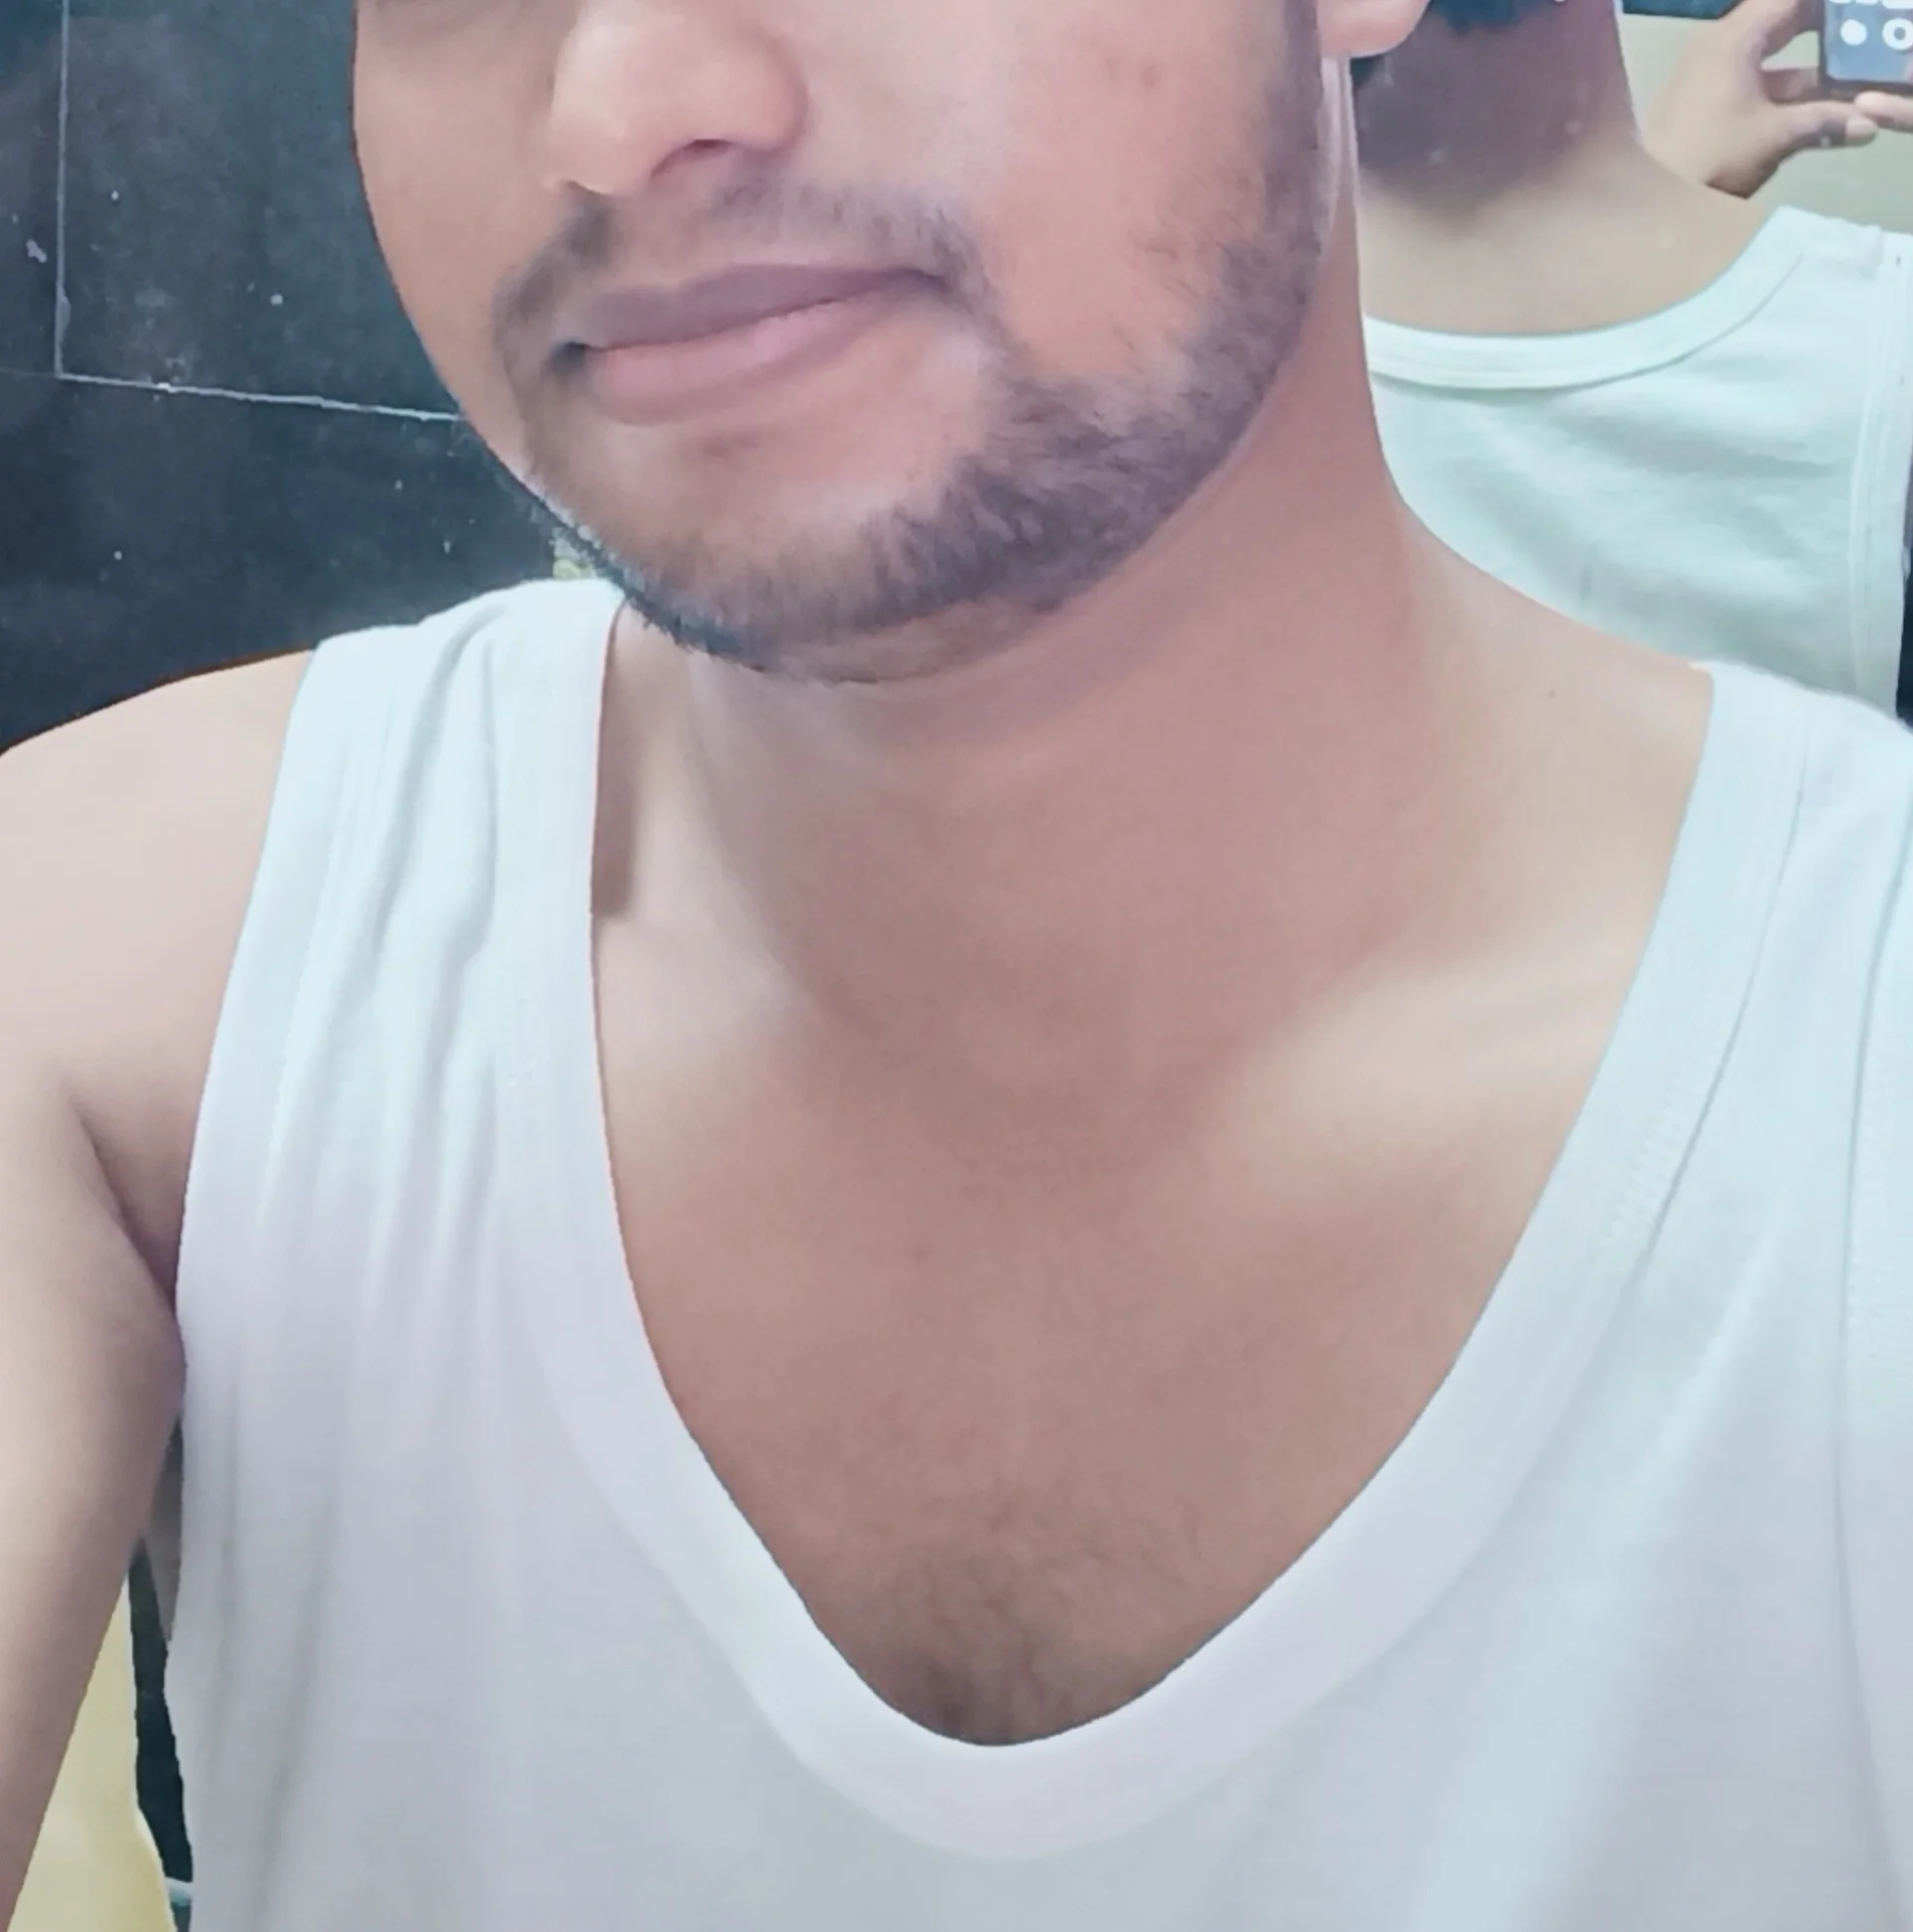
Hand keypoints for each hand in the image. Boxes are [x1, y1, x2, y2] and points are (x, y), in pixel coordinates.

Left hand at [1643, 0, 1912, 197]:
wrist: (1650, 199)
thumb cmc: (1711, 156)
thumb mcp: (1775, 135)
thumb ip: (1824, 122)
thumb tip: (1866, 124)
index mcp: (1735, 37)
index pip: (1789, 0)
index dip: (1825, 8)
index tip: (1853, 15)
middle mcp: (1720, 46)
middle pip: (1784, 22)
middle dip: (1825, 31)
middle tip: (1857, 44)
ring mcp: (1709, 75)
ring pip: (1771, 58)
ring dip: (1808, 70)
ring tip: (1848, 81)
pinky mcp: (1705, 103)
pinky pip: (1754, 83)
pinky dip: (1784, 91)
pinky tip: (1817, 109)